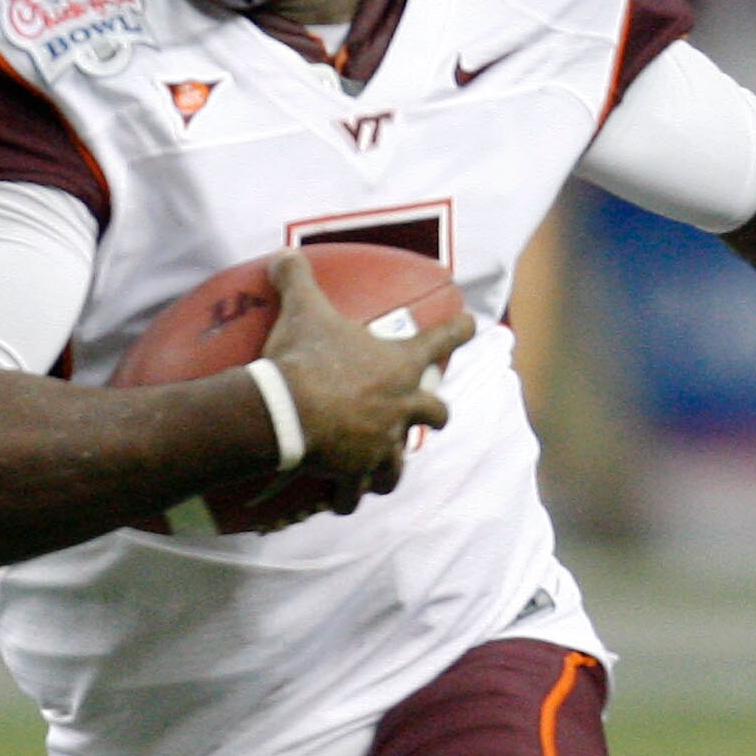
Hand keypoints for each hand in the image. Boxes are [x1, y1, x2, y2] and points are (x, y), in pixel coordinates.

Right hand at [260, 251, 475, 513]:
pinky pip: (357, 492)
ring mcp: (382, 444)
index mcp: (400, 365)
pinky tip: (342, 501)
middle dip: (435, 416)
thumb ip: (298, 279)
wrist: (288, 413)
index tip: (472, 325)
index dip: (460, 330)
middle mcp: (402, 407)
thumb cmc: (305, 358)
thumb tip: (283, 254)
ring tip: (384, 472)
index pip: (443, 340)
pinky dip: (349, 497)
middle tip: (430, 417)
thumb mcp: (303, 309)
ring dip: (394, 466)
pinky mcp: (357, 472)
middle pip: (436, 414)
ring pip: (400, 463)